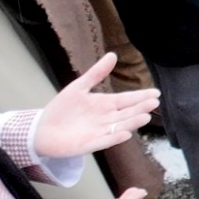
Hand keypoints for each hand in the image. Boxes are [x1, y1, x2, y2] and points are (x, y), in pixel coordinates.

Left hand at [33, 53, 158, 159]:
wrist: (42, 130)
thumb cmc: (61, 109)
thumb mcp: (79, 87)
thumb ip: (96, 73)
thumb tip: (113, 54)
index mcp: (105, 104)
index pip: (127, 99)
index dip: (141, 96)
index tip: (156, 93)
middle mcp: (106, 118)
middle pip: (127, 112)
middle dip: (141, 108)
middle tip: (154, 102)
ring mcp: (100, 132)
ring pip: (120, 126)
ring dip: (133, 122)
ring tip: (145, 117)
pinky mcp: (89, 144)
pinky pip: (105, 141)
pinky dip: (115, 138)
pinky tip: (125, 134)